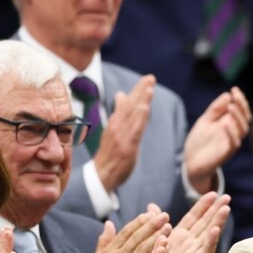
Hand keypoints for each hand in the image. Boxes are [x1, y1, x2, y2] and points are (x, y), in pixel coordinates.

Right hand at [95, 75, 155, 191]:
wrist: (101, 175)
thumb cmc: (109, 154)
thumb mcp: (113, 131)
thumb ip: (120, 114)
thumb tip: (121, 95)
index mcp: (114, 122)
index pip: (127, 104)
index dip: (137, 91)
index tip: (146, 80)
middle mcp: (117, 126)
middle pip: (130, 105)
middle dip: (140, 90)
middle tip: (150, 77)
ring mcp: (122, 135)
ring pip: (133, 114)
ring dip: (141, 99)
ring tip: (150, 86)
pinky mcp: (127, 145)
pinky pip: (135, 128)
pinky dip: (139, 116)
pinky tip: (145, 106)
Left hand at [148, 192, 229, 252]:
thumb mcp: (154, 239)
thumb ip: (155, 222)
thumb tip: (152, 207)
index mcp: (181, 236)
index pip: (195, 216)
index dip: (203, 205)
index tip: (213, 193)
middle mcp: (190, 243)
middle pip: (206, 222)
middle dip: (216, 209)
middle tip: (227, 196)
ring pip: (208, 234)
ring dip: (217, 221)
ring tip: (225, 209)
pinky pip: (203, 251)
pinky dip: (210, 240)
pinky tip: (216, 230)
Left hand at [184, 87, 250, 192]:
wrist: (190, 162)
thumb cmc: (199, 141)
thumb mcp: (205, 121)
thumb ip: (215, 109)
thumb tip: (227, 95)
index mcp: (229, 124)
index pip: (241, 110)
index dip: (240, 100)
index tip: (234, 89)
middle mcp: (233, 133)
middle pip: (245, 119)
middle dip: (242, 106)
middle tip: (235, 96)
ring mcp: (230, 143)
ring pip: (242, 130)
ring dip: (238, 118)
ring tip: (231, 107)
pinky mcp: (225, 154)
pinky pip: (234, 144)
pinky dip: (231, 134)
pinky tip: (225, 124)